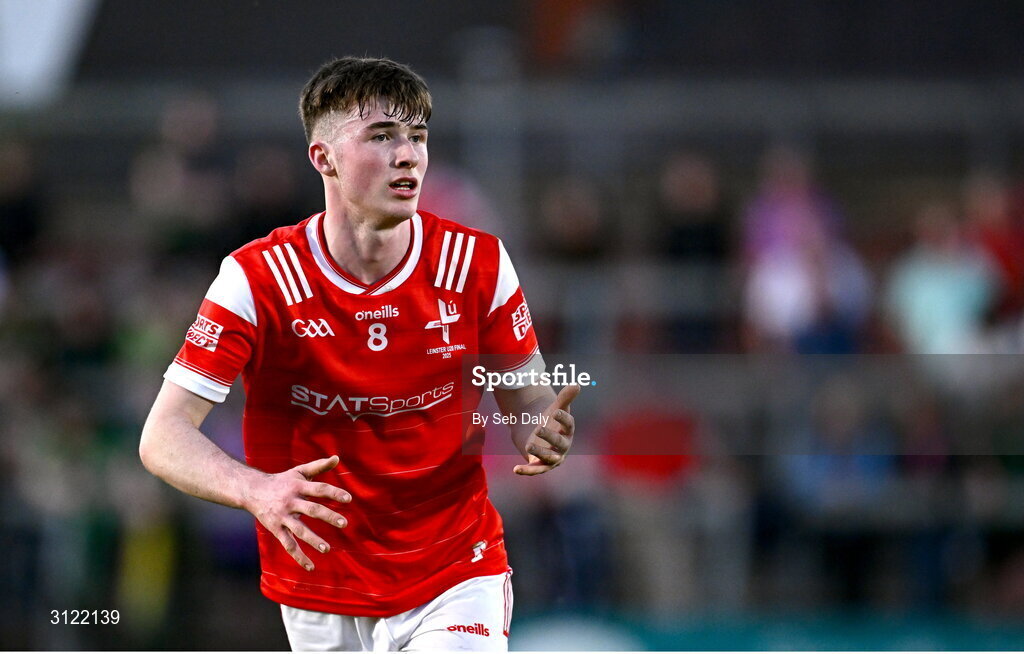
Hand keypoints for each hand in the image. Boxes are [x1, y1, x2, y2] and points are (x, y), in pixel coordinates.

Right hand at [243, 455, 350, 570]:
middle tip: (344, 523)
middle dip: (328, 516)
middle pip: (312, 509)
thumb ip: (318, 466)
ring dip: (313, 540)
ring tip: (327, 549)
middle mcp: (291, 502)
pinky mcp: (276, 529)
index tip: (349, 499)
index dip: (334, 493)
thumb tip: (337, 458)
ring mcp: (282, 517)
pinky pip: (288, 545)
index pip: (319, 489)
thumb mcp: (299, 471)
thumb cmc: (282, 481)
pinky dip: (299, 557)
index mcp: (298, 486)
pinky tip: (311, 567)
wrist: (252, 490)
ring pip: (299, 530)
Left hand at [514, 384, 579, 475]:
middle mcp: (562, 446)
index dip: (563, 418)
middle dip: (550, 437)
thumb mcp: (557, 408)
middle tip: (539, 429)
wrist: (539, 435)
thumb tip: (577, 384)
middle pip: (559, 443)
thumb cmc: (552, 421)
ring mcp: (552, 457)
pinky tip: (515, 469)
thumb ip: (566, 397)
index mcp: (568, 431)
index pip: (569, 425)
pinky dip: (526, 471)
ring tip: (528, 445)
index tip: (556, 411)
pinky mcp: (540, 465)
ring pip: (548, 458)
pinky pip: (534, 470)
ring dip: (539, 452)